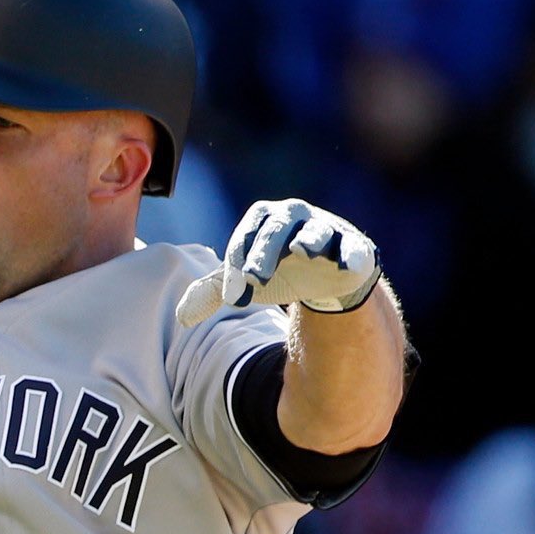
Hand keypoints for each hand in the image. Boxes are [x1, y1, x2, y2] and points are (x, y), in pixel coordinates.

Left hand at [177, 199, 379, 327]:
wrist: (324, 275)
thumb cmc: (279, 269)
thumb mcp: (244, 278)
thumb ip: (213, 292)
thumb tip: (182, 317)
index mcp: (262, 219)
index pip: (243, 241)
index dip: (235, 268)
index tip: (231, 298)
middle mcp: (293, 215)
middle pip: (274, 232)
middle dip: (263, 253)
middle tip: (253, 278)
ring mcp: (324, 228)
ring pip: (315, 231)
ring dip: (308, 240)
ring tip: (301, 252)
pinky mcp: (352, 244)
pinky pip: (352, 248)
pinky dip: (351, 256)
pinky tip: (346, 267)